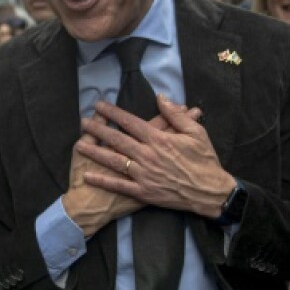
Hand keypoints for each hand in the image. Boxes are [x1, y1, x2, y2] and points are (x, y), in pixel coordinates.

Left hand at [64, 105, 202, 236]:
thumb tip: (161, 98)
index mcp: (159, 139)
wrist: (210, 191)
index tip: (99, 105)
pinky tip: (89, 175)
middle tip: (82, 121)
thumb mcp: (196, 132)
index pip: (130, 122)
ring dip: (95, 152)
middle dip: (98, 129)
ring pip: (114, 161)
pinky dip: (103, 180)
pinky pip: (119, 185)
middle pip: (118, 139)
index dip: (113, 113)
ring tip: (78, 144)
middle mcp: (148, 155)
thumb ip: (175, 115)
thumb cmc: (204, 160)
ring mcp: (144, 175)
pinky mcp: (144, 192)